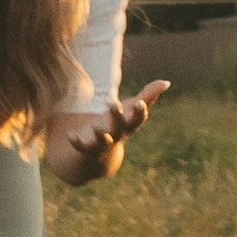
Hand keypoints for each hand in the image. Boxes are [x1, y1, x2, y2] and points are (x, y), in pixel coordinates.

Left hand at [52, 80, 169, 176]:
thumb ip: (147, 96)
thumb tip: (166, 82)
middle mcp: (117, 135)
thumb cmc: (119, 125)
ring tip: (96, 127)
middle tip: (113, 103)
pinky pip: (82, 147)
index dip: (141, 112)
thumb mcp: (132, 110)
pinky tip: (70, 135)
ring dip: (100, 135)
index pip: (138, 120)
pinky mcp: (87, 148)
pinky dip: (77, 142)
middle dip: (117, 116)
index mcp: (129, 125)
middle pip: (120, 127)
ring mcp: (102, 144)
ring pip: (103, 141)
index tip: (141, 102)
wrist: (100, 153)